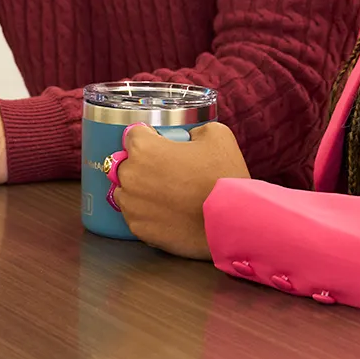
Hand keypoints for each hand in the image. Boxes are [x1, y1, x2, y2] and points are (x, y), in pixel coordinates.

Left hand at [112, 121, 249, 259]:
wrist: (232, 222)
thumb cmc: (223, 178)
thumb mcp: (217, 135)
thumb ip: (194, 130)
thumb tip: (187, 137)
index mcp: (144, 149)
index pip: (134, 134)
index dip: (151, 137)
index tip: (162, 144)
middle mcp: (131, 176)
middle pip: (128, 163)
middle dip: (144, 164)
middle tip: (171, 170)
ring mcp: (132, 205)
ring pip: (127, 190)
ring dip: (142, 188)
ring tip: (169, 193)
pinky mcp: (138, 228)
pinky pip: (135, 213)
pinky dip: (147, 211)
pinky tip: (169, 210)